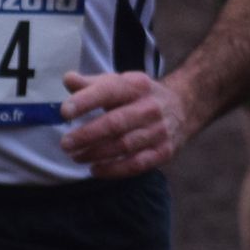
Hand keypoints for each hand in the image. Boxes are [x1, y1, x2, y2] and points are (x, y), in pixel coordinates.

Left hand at [60, 70, 191, 177]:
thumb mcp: (120, 83)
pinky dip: (114, 170)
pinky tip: (95, 170)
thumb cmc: (140, 96)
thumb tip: (68, 79)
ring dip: (97, 153)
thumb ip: (92, 84)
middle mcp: (149, 107)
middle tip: (65, 143)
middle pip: (115, 123)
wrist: (184, 106)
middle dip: (87, 134)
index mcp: (136, 86)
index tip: (64, 112)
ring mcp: (158, 131)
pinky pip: (137, 164)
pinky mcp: (163, 152)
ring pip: (124, 146)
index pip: (109, 91)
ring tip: (75, 157)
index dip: (86, 101)